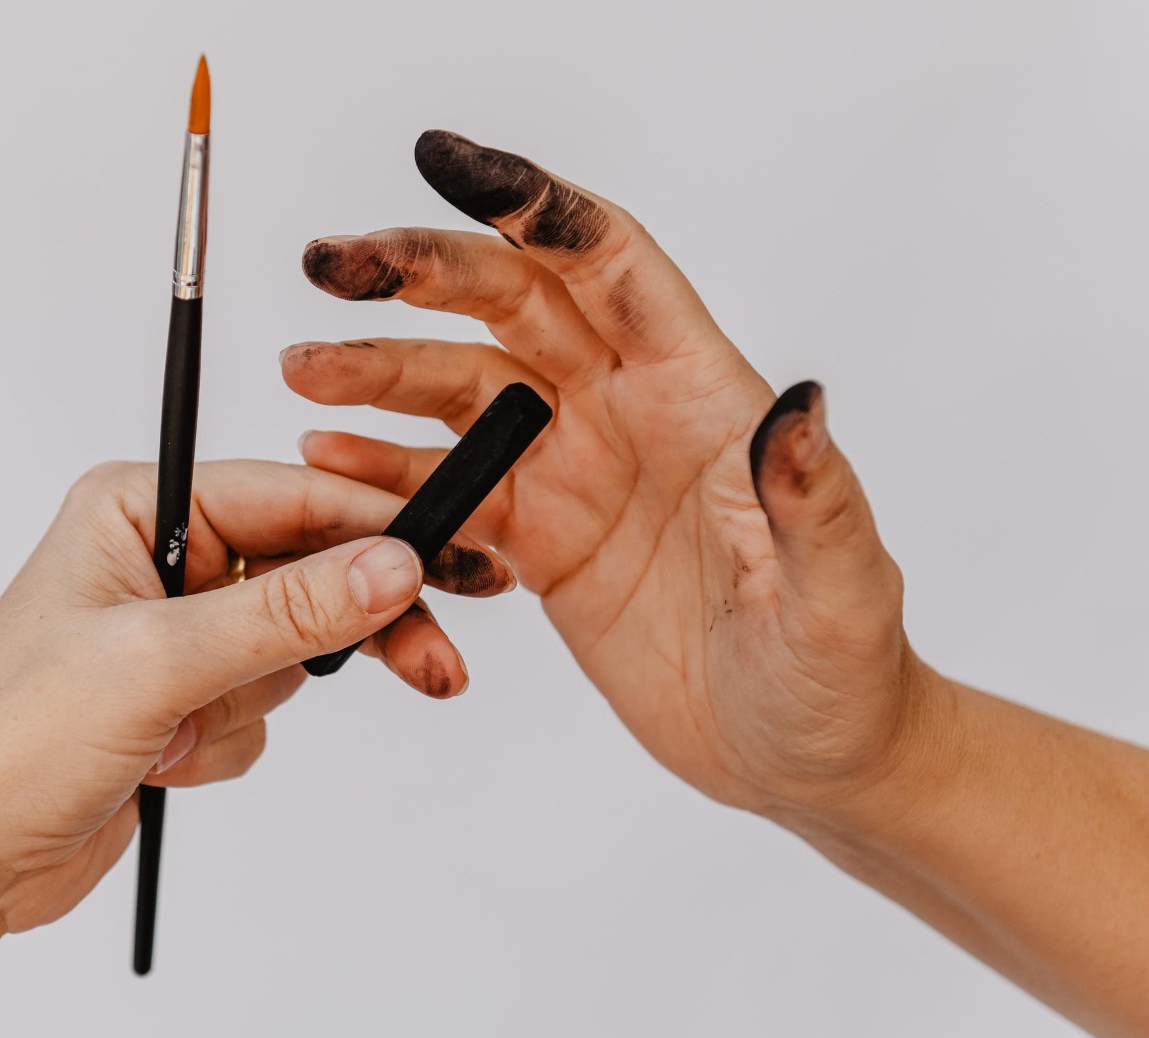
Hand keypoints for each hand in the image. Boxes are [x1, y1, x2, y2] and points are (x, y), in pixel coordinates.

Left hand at [0, 459, 514, 935]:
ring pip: (286, 651)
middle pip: (305, 571)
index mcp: (133, 510)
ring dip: (249, 705)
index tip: (450, 559)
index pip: (289, 496)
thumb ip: (287, 611)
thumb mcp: (159, 661)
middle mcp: (153, 559)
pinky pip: (257, 709)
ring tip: (175, 736)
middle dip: (346, 631)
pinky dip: (224, 744)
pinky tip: (158, 764)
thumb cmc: (5, 743)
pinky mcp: (173, 702)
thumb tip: (392, 565)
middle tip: (432, 664)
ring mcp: (166, 636)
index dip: (375, 528)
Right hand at [284, 131, 933, 817]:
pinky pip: (452, 489)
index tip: (447, 167)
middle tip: (331, 263)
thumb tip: (800, 404)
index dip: (530, 206)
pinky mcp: (543, 540)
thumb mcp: (839, 591)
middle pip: (511, 306)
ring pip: (462, 392)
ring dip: (381, 373)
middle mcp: (630, 412)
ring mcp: (579, 472)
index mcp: (700, 394)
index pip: (609, 265)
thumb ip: (811, 496)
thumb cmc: (843, 674)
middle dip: (419, 273)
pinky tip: (330, 464)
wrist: (804, 758)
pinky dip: (387, 474)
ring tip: (305, 371)